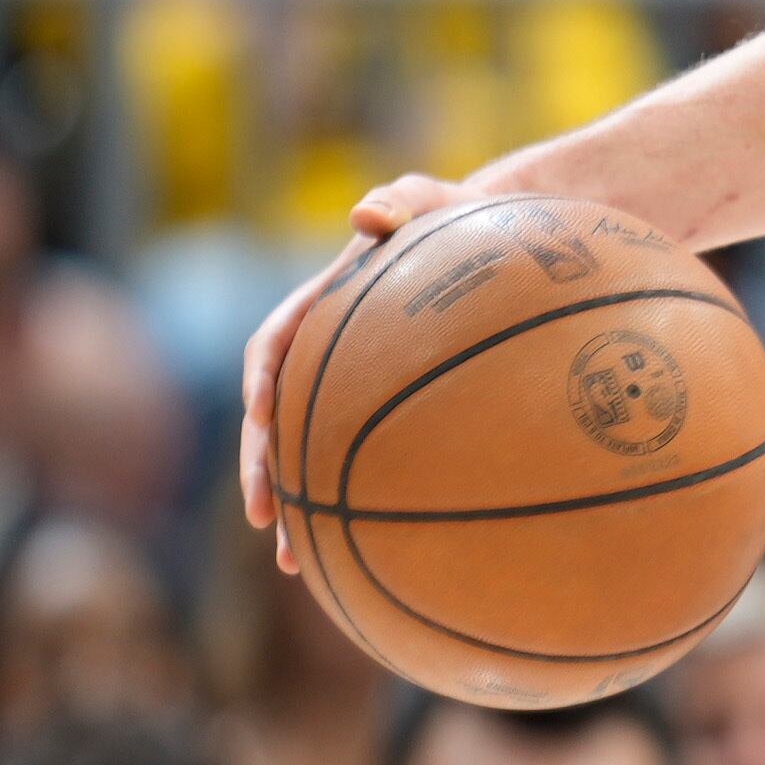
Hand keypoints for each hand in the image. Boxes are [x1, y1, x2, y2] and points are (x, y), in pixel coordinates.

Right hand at [237, 172, 480, 552]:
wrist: (501, 244)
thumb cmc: (466, 217)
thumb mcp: (436, 200)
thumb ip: (403, 200)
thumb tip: (367, 215)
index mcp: (326, 307)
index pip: (277, 343)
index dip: (264, 379)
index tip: (262, 415)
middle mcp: (332, 355)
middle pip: (281, 418)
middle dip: (264, 468)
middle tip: (264, 517)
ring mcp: (359, 389)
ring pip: (315, 455)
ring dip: (300, 508)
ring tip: (294, 565)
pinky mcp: (396, 417)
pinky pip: (371, 467)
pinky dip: (365, 508)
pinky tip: (373, 557)